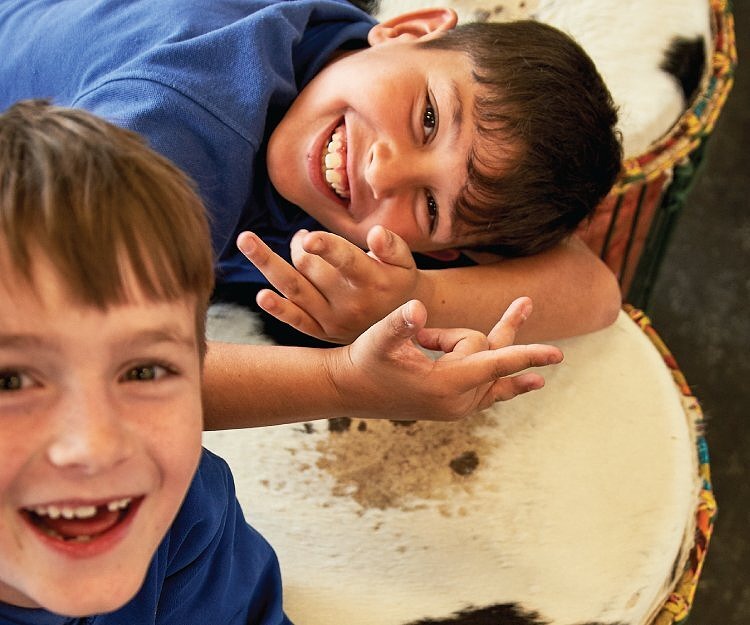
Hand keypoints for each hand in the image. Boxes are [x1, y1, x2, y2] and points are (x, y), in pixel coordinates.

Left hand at [237, 226, 420, 343]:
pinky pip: (296, 320)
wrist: (401, 327)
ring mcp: (333, 320)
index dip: (327, 248)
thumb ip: (392, 246)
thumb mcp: (405, 263)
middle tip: (304, 239)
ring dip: (266, 263)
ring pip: (295, 288)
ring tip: (245, 240)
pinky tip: (261, 296)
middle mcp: (350, 303)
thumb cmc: (399, 282)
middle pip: (311, 267)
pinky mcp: (322, 331)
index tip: (308, 238)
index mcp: (372, 281)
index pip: (346, 261)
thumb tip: (374, 234)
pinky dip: (278, 309)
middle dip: (300, 246)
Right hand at [326, 296, 562, 420]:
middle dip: (472, 331)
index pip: (494, 363)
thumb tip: (417, 307)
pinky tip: (532, 380)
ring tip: (508, 310)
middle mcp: (459, 400)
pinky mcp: (457, 406)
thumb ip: (401, 323)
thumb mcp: (380, 339)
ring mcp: (460, 407)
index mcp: (445, 384)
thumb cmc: (366, 360)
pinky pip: (491, 388)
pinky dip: (505, 379)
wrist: (352, 390)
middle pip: (487, 351)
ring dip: (476, 342)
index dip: (526, 354)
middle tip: (526, 301)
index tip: (557, 354)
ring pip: (486, 363)